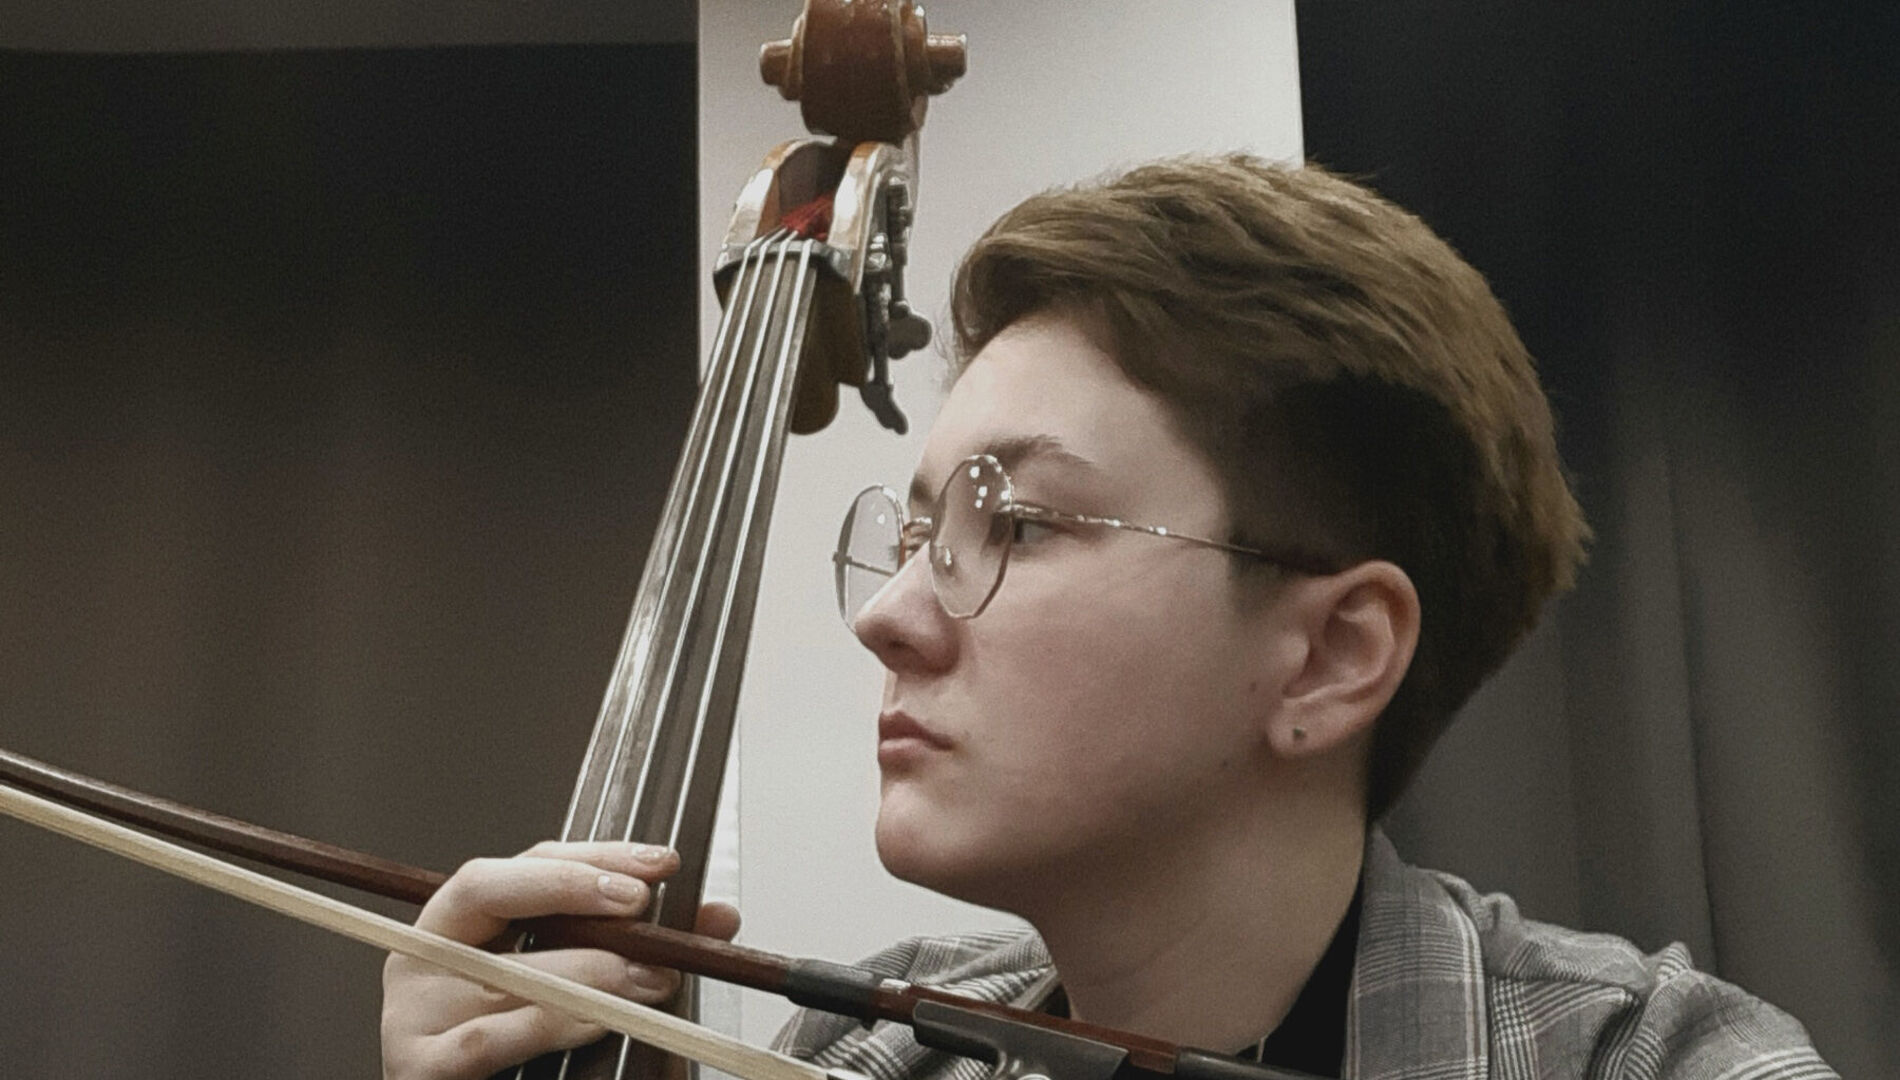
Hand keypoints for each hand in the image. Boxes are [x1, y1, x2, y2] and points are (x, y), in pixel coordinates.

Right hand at [381, 840, 741, 1079]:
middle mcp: (429, 954)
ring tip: (647, 979)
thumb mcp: (574, 977)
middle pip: (495, 893)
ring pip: (505, 972)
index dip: (593, 857)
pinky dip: (549, 1025)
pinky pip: (489, 1038)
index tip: (657, 865)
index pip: (524, 863)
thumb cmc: (518, 1040)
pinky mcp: (422, 1066)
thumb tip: (717, 917)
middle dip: (573, 889)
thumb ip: (636, 943)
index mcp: (461, 922)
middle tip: (641, 906)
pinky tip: (598, 1021)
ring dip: (586, 971)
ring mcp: (416, 1010)